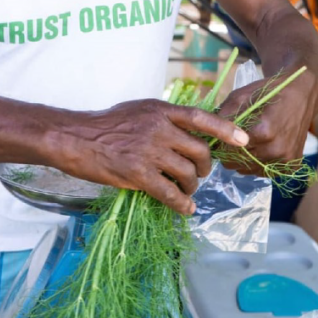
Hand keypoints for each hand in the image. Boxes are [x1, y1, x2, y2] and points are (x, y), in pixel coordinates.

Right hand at [46, 99, 249, 215]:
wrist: (75, 138)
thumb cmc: (104, 125)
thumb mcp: (137, 110)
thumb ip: (162, 118)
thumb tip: (185, 132)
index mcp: (160, 110)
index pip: (200, 117)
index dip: (225, 129)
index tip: (243, 140)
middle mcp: (158, 128)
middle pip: (199, 152)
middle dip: (205, 168)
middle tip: (199, 175)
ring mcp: (149, 151)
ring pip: (187, 174)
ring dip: (191, 187)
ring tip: (185, 191)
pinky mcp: (138, 173)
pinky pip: (170, 193)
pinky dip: (181, 203)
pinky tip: (184, 208)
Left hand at [215, 68, 317, 174]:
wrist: (301, 94)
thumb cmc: (269, 92)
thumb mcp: (241, 95)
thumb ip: (223, 114)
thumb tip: (206, 133)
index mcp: (265, 131)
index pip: (229, 149)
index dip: (220, 143)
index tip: (216, 136)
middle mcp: (277, 150)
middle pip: (238, 162)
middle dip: (229, 152)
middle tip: (227, 140)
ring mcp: (286, 160)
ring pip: (249, 170)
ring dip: (242, 160)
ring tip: (243, 142)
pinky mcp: (292, 165)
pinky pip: (264, 172)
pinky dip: (257, 163)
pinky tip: (258, 147)